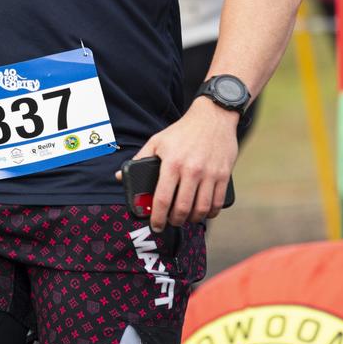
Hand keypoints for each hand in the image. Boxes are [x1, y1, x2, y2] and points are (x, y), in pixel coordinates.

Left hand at [117, 98, 238, 231]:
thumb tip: (119, 176)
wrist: (213, 117)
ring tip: (186, 219)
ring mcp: (209, 174)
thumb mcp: (157, 141)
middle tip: (170, 222)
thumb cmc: (182, 131)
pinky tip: (204, 213)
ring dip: (192, 220)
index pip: (163, 199)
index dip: (158, 218)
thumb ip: (139, 159)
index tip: (155, 226)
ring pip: (201, 209)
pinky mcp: (223, 175)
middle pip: (182, 208)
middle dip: (174, 221)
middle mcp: (191, 170)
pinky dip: (210, 213)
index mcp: (172, 163)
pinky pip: (217, 202)